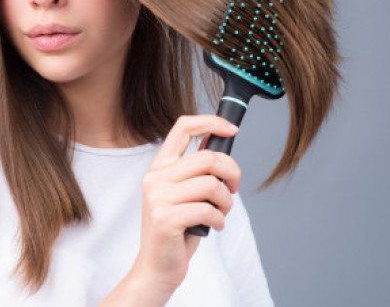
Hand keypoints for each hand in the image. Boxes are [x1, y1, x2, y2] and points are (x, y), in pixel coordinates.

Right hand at [101, 115, 240, 305]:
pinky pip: (208, 209)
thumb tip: (218, 140)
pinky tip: (214, 226)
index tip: (231, 129)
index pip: (182, 127)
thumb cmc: (176, 231)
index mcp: (160, 167)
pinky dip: (219, 220)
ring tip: (222, 213)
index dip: (210, 122)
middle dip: (232, 172)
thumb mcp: (184, 193)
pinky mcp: (165, 218)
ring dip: (227, 202)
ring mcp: (158, 198)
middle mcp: (155, 178)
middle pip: (207, 157)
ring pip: (211, 184)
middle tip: (234, 189)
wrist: (156, 267)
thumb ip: (195, 169)